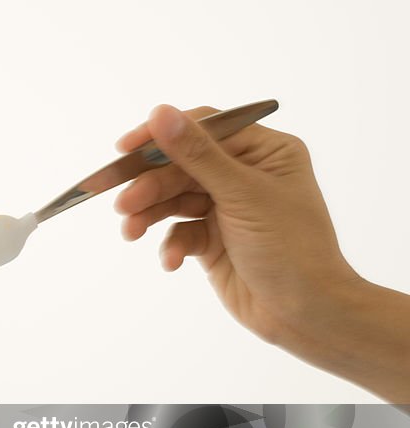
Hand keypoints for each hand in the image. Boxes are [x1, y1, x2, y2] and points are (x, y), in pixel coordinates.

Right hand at [113, 103, 361, 348]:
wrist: (305, 313)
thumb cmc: (292, 248)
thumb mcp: (241, 194)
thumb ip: (197, 154)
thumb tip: (160, 113)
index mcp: (264, 151)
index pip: (205, 128)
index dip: (162, 136)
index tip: (125, 148)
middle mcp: (244, 174)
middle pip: (181, 167)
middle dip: (150, 186)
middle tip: (122, 204)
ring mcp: (226, 208)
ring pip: (173, 200)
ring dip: (150, 215)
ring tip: (130, 231)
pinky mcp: (212, 240)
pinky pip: (179, 232)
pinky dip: (170, 245)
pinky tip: (172, 261)